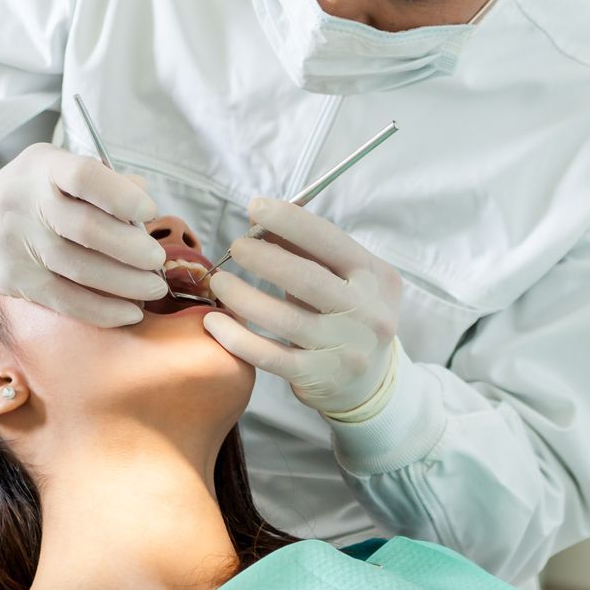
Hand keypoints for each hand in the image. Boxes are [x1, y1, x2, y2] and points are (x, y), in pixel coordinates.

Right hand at [0, 142, 165, 325]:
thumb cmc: (33, 193)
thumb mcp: (60, 170)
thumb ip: (104, 182)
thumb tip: (142, 199)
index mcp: (42, 167)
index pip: (84, 176)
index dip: (123, 196)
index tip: (149, 211)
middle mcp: (23, 202)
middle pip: (87, 230)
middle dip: (132, 249)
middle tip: (157, 260)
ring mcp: (14, 243)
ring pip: (79, 270)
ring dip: (126, 284)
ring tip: (153, 287)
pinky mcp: (12, 279)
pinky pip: (64, 300)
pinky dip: (102, 310)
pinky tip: (129, 312)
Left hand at [202, 199, 401, 414]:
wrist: (370, 382)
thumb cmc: (348, 316)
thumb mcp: (344, 279)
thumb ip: (308, 250)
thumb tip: (261, 219)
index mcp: (375, 278)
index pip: (331, 242)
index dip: (291, 222)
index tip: (256, 207)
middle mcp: (366, 313)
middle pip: (307, 279)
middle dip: (264, 258)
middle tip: (236, 247)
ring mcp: (344, 349)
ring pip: (284, 319)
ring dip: (243, 296)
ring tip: (220, 281)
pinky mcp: (318, 377)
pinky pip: (269, 355)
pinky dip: (237, 338)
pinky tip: (214, 322)